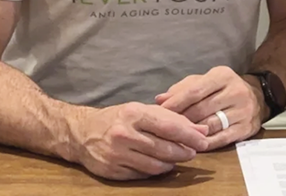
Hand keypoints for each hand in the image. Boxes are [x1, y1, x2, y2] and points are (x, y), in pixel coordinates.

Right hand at [67, 101, 208, 180]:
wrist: (82, 133)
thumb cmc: (118, 118)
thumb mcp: (142, 110)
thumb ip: (172, 118)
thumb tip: (201, 129)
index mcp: (133, 114)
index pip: (169, 126)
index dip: (189, 135)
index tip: (203, 140)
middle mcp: (124, 134)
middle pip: (164, 148)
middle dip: (184, 151)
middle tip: (194, 151)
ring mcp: (117, 154)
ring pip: (155, 164)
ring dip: (172, 163)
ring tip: (179, 158)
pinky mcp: (112, 170)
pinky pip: (143, 174)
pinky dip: (157, 170)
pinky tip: (162, 165)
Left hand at [155, 66, 263, 150]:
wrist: (258, 97)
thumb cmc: (223, 88)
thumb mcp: (205, 81)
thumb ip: (182, 89)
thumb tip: (160, 100)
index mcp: (223, 76)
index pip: (195, 90)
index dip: (176, 102)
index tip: (160, 111)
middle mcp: (235, 91)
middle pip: (201, 109)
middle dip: (181, 119)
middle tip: (166, 127)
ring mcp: (242, 111)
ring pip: (210, 125)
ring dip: (192, 132)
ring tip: (177, 137)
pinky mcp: (246, 128)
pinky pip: (221, 138)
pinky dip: (205, 143)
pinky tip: (194, 145)